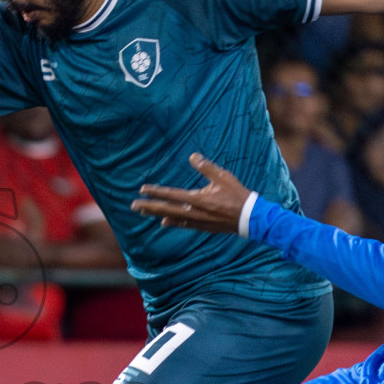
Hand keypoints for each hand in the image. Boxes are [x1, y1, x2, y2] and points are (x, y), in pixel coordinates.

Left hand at [131, 153, 251, 233]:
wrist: (250, 218)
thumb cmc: (237, 195)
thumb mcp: (222, 177)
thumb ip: (206, 167)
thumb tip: (192, 156)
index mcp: (198, 199)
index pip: (171, 195)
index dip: (156, 192)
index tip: (142, 190)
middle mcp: (194, 212)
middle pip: (166, 209)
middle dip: (149, 207)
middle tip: (133, 206)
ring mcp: (198, 221)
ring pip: (172, 218)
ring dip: (157, 214)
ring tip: (143, 212)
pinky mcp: (203, 227)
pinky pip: (183, 224)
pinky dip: (172, 222)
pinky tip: (163, 222)